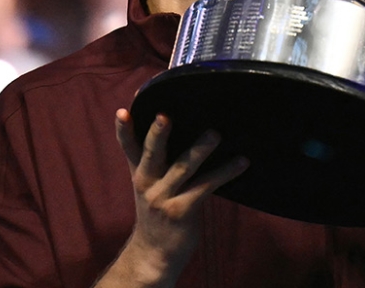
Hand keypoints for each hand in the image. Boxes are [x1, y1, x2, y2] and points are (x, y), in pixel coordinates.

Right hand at [108, 109, 247, 286]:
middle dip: (157, 135)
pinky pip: (205, 187)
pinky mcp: (182, 211)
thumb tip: (180, 126)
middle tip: (164, 116)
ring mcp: (163, 198)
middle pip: (152, 153)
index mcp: (139, 173)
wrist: (154, 254)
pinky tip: (242, 163)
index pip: (128, 147)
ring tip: (215, 134)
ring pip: (182, 168)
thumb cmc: (158, 211)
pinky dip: (225, 173)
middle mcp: (147, 184)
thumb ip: (156, 160)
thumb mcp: (149, 185)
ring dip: (199, 150)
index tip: (122, 111)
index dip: (124, 129)